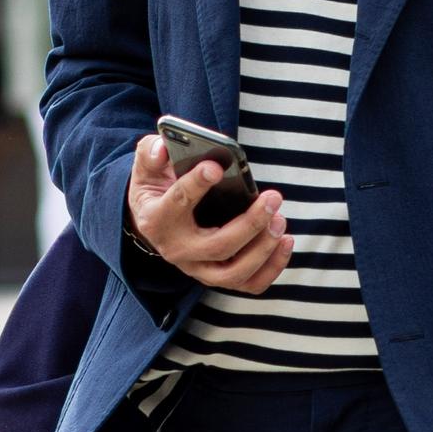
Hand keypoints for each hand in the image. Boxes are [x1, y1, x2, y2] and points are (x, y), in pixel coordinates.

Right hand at [127, 132, 292, 293]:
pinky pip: (249, 283)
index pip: (178, 202)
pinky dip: (272, 267)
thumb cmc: (158, 190)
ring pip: (235, 272)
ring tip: (279, 219)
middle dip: (250, 223)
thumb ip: (150, 154)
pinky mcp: (218, 276)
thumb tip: (164, 148)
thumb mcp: (147, 168)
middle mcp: (177, 250)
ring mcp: (198, 268)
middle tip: (272, 198)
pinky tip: (285, 241)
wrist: (156, 222)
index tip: (217, 167)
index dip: (197, 183)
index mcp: (158, 219)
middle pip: (218, 246)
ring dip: (263, 248)